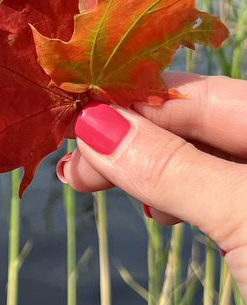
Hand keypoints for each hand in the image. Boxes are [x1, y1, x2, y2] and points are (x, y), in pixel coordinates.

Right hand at [58, 72, 246, 297]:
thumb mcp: (240, 211)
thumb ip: (173, 168)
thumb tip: (95, 125)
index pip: (196, 93)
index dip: (132, 101)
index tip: (75, 118)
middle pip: (193, 125)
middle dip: (131, 140)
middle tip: (75, 168)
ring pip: (199, 162)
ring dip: (146, 171)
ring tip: (97, 184)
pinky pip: (213, 195)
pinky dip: (176, 198)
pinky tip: (155, 210)